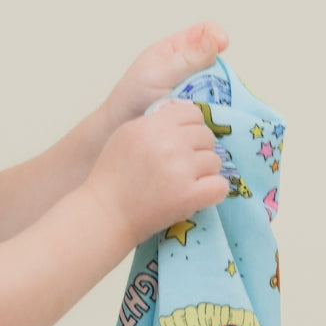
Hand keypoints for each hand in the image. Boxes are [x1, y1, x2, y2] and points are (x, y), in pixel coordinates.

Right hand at [86, 99, 226, 247]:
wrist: (106, 212)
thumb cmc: (113, 174)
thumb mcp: (126, 135)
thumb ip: (154, 121)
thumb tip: (185, 112)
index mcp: (152, 125)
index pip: (193, 113)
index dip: (190, 128)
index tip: (180, 142)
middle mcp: (169, 143)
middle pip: (206, 136)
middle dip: (197, 150)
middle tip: (179, 166)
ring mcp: (181, 169)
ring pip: (215, 161)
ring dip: (203, 172)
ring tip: (182, 182)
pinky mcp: (189, 195)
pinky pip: (220, 185)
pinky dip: (211, 191)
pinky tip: (196, 195)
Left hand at [104, 21, 228, 132]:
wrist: (121, 127)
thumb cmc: (133, 95)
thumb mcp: (159, 73)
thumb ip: (187, 59)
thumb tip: (215, 39)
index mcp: (177, 48)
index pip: (206, 31)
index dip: (216, 35)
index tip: (222, 44)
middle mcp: (191, 66)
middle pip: (219, 60)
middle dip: (221, 71)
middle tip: (211, 84)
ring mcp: (198, 87)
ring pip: (223, 84)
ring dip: (220, 93)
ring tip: (207, 103)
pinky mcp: (201, 107)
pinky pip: (218, 105)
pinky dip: (217, 108)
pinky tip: (210, 114)